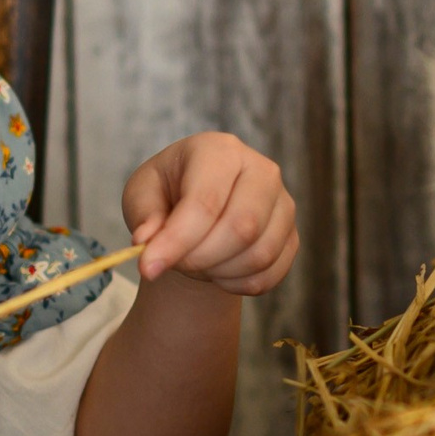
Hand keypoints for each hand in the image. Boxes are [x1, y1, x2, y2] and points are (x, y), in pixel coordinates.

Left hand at [122, 132, 298, 294]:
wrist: (201, 209)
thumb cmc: (169, 194)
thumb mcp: (142, 194)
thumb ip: (144, 214)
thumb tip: (148, 241)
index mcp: (219, 150)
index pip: (206, 201)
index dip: (177, 240)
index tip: (149, 267)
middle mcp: (261, 171)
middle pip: (242, 227)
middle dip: (201, 258)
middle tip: (176, 263)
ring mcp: (283, 204)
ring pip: (259, 255)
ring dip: (219, 272)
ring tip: (195, 262)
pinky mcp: (291, 235)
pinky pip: (269, 274)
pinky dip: (237, 284)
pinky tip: (218, 271)